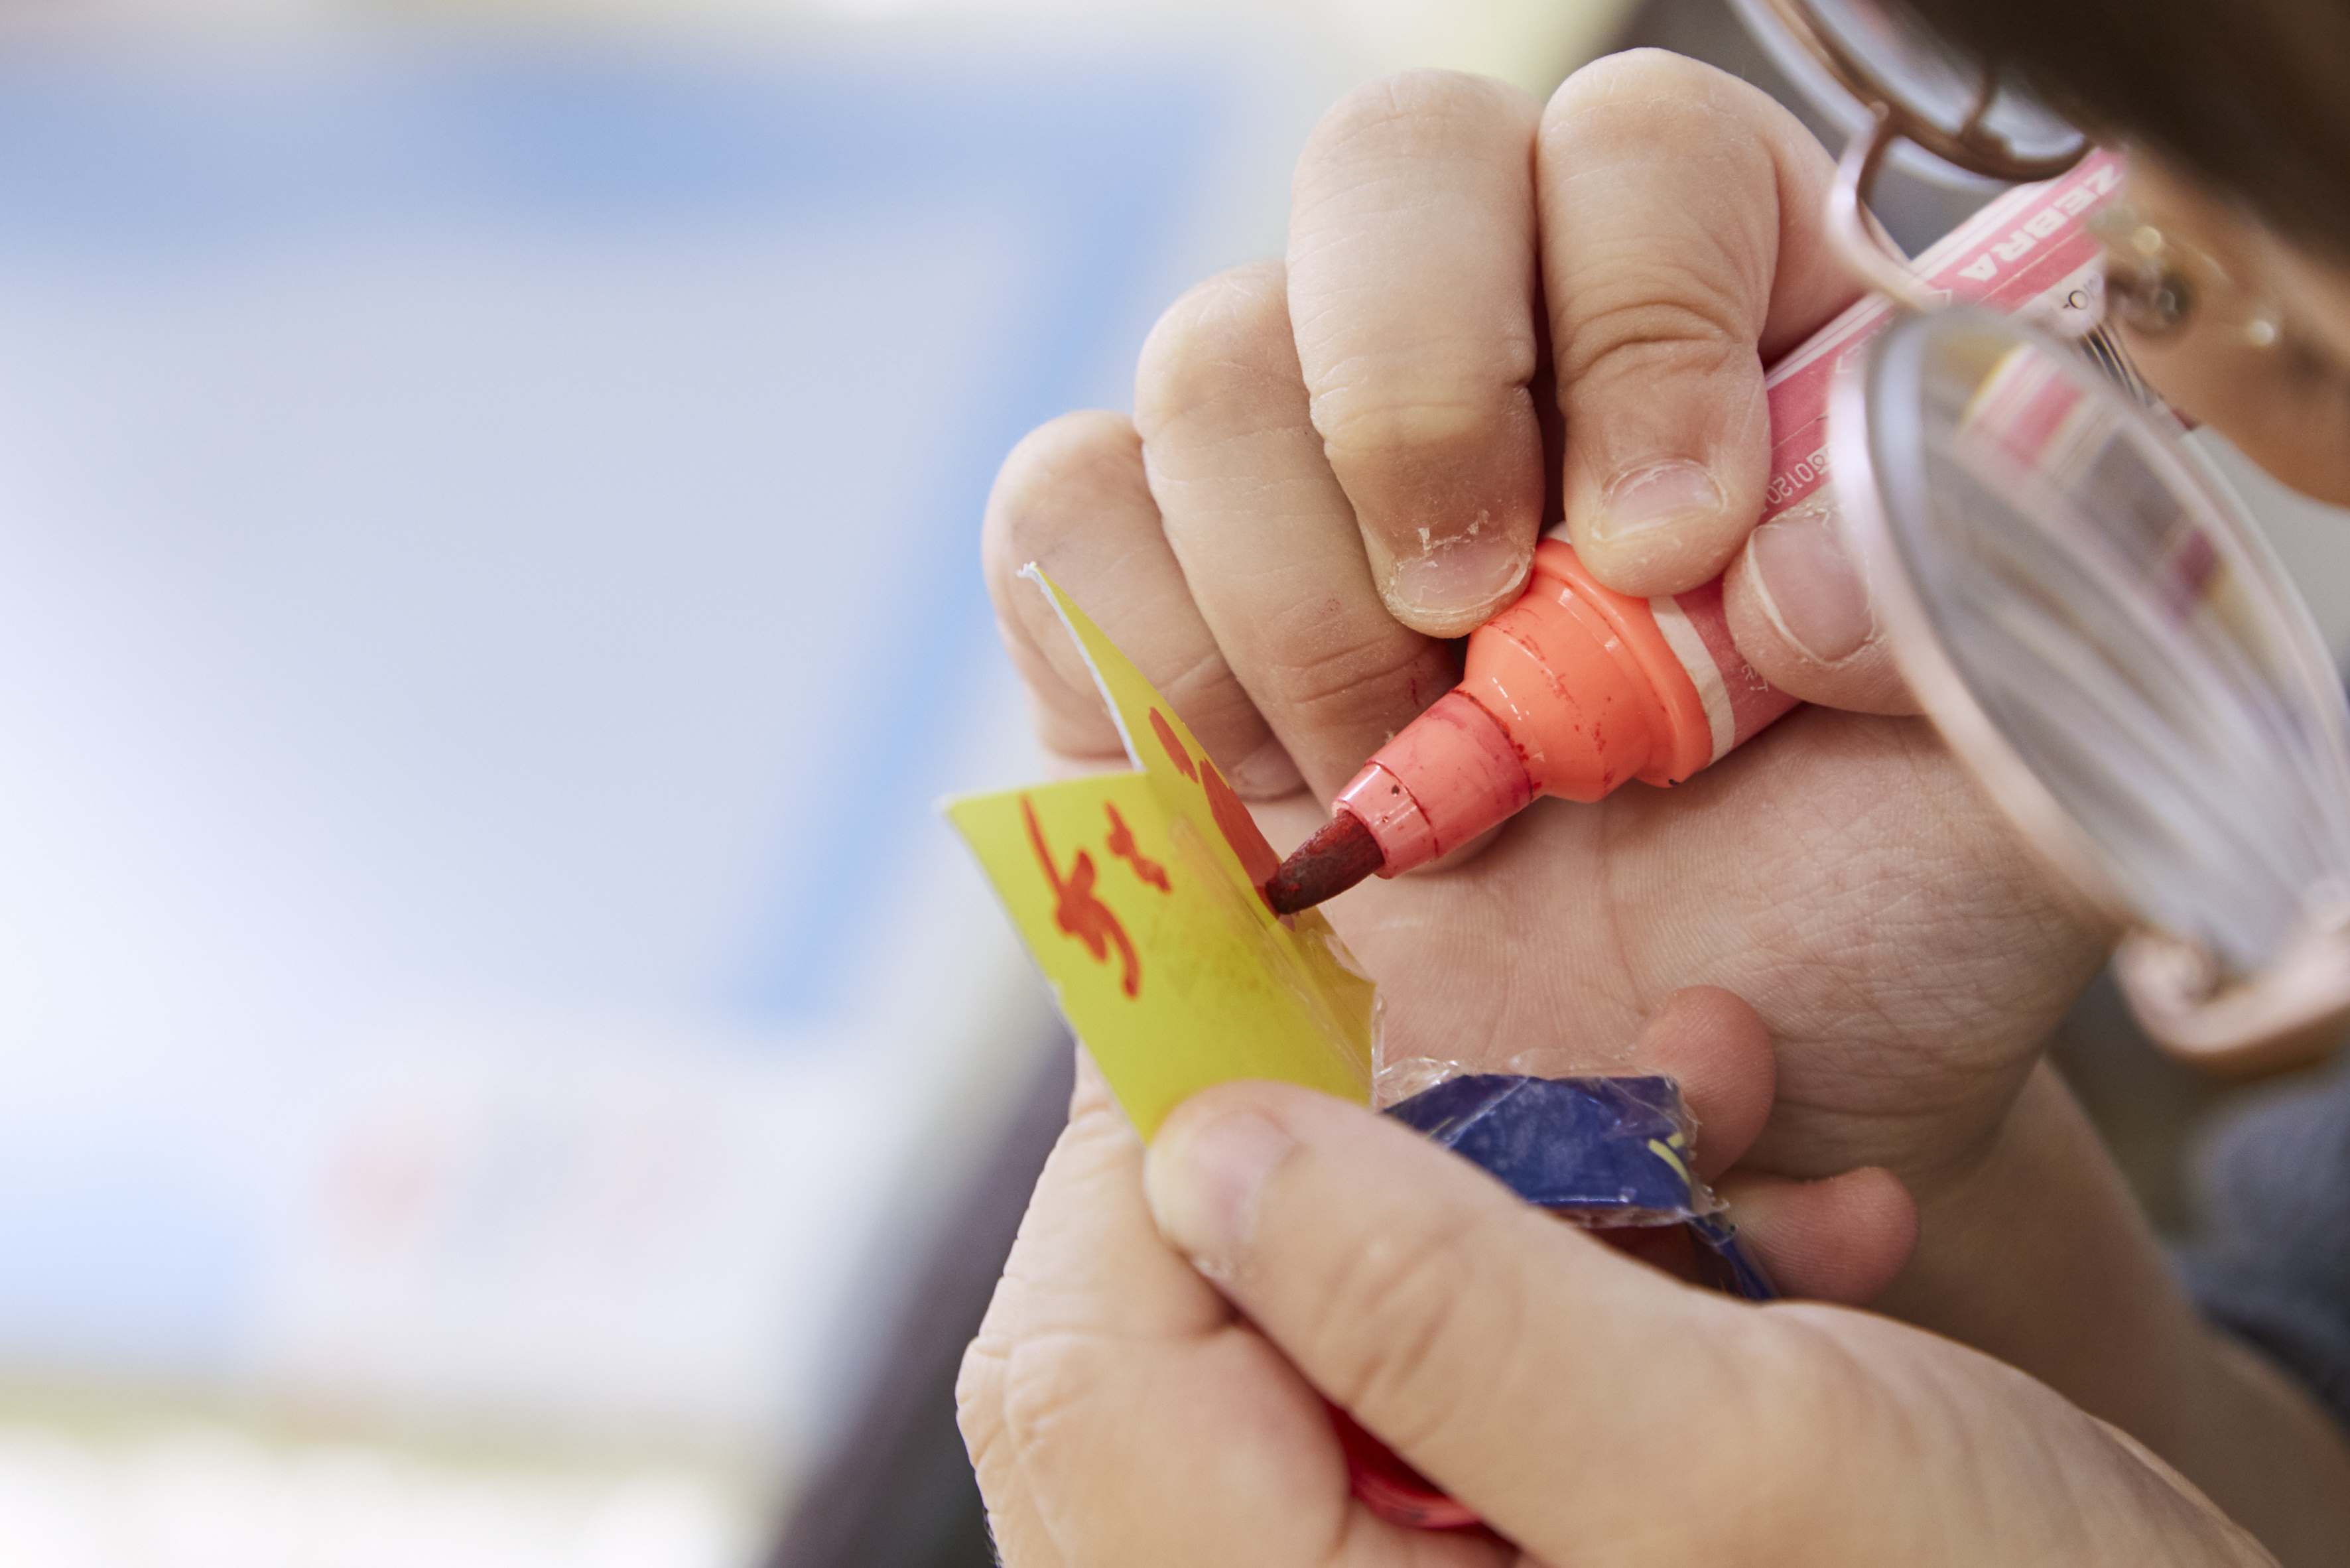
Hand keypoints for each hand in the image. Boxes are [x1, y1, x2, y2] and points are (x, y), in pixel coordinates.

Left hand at [959, 1000, 2271, 1566]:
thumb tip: (1202, 1143)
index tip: (1262, 964)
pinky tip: (1795, 1243)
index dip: (1150, 1142)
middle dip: (1371, 1160)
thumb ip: (1434, 1308)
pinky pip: (1470, 1381)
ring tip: (1742, 1126)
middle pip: (1182, 1345)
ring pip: (1343, 1334)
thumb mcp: (1733, 1465)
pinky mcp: (1507, 1554)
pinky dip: (1607, 1287)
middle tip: (1535, 1052)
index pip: (1085, 1367)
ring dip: (1535, 1202)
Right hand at [984, 53, 2102, 1212]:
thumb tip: (1775, 557)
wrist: (1677, 1096)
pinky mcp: (1151, 590)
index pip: (1639, 146)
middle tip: (1476, 627)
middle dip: (1414, 407)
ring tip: (1419, 787)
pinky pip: (1062, 512)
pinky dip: (1152, 662)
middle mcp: (1506, 335)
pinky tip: (1279, 791)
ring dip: (1303, 604)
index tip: (1669, 559)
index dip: (1639, 317)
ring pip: (1207, 355)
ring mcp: (1307, 455)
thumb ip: (1959, 613)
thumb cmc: (1859, 922)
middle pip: (1387, 163)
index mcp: (1741, 315)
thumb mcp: (2001, 781)